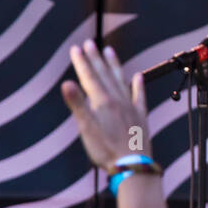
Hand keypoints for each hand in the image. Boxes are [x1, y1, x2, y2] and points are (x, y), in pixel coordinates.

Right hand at [60, 39, 148, 172]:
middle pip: (105, 75)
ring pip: (121, 80)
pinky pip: (140, 95)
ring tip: (109, 51)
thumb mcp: (86, 128)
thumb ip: (77, 104)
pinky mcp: (141, 115)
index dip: (82, 62)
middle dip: (95, 58)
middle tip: (89, 43)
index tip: (76, 48)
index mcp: (103, 102)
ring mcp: (131, 107)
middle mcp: (118, 100)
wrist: (132, 164)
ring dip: (114, 65)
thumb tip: (66, 83)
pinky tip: (138, 75)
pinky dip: (138, 84)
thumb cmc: (106, 150)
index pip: (89, 77)